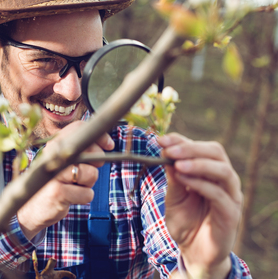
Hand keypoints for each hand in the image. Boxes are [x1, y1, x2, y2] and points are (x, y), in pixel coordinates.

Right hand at [17, 121, 114, 239]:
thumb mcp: (63, 162)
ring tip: (73, 186)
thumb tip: (108, 145)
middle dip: (96, 164)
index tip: (109, 146)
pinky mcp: (58, 192)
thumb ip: (81, 151)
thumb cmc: (53, 183)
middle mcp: (52, 155)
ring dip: (88, 184)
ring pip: (91, 174)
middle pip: (91, 151)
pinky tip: (70, 197)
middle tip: (84, 173)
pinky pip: (87, 194)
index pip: (80, 128)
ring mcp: (55, 174)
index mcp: (54, 145)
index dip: (99, 136)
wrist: (30, 209)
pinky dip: (84, 197)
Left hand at [158, 133, 242, 278]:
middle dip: (191, 148)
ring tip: (176, 164)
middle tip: (169, 150)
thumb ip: (173, 177)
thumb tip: (165, 152)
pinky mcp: (231, 214)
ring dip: (198, 163)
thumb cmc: (185, 222)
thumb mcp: (173, 196)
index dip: (181, 140)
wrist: (193, 252)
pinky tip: (182, 179)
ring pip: (223, 170)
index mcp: (210, 172)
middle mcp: (224, 181)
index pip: (201, 147)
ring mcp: (230, 196)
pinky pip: (219, 194)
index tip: (160, 139)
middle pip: (216, 152)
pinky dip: (200, 184)